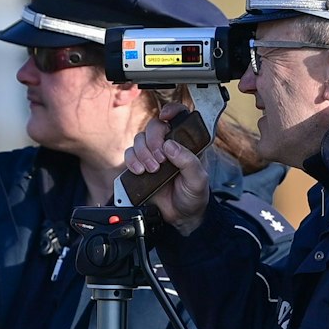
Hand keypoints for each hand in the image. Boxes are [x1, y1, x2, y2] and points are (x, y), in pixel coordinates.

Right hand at [126, 102, 210, 234]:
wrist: (181, 217)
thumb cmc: (194, 196)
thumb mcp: (198, 179)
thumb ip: (189, 162)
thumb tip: (171, 146)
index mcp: (187, 143)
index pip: (180, 117)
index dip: (172, 111)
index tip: (166, 117)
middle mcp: (169, 145)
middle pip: (154, 126)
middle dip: (154, 141)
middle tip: (160, 160)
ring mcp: (153, 154)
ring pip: (140, 139)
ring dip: (143, 153)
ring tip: (152, 170)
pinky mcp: (140, 165)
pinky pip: (130, 154)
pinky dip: (132, 160)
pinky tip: (140, 171)